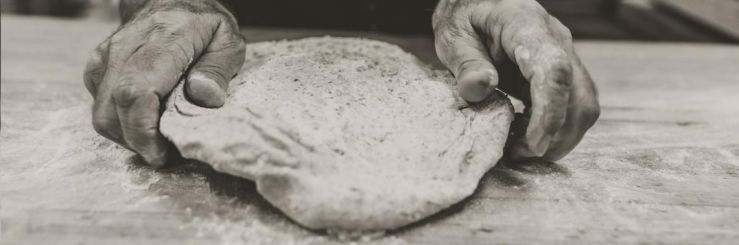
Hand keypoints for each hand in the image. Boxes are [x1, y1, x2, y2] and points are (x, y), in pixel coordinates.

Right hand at [83, 0, 244, 166]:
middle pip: (112, 108)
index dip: (143, 130)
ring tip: (158, 140)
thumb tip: (204, 97)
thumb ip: (217, 70)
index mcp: (162, 40)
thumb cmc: (203, 24)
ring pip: (101, 113)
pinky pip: (100, 106)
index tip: (161, 153)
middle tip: (165, 154)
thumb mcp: (227, 41)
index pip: (136, 91)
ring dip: (128, 136)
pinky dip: (120, 124)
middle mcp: (126, 48)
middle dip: (136, 142)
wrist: (171, 1)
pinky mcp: (98, 68)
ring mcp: (107, 57)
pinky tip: (146, 123)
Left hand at [433, 0, 599, 160]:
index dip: (549, 113)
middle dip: (556, 136)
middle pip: (579, 97)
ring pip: (583, 106)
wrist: (480, 0)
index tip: (533, 144)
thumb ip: (466, 63)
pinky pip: (572, 106)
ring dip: (558, 137)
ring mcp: (565, 57)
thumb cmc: (466, 14)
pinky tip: (524, 133)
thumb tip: (479, 90)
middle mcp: (557, 42)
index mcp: (528, 27)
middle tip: (517, 154)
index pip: (554, 71)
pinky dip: (554, 128)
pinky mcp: (562, 73)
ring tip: (518, 148)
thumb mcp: (453, 35)